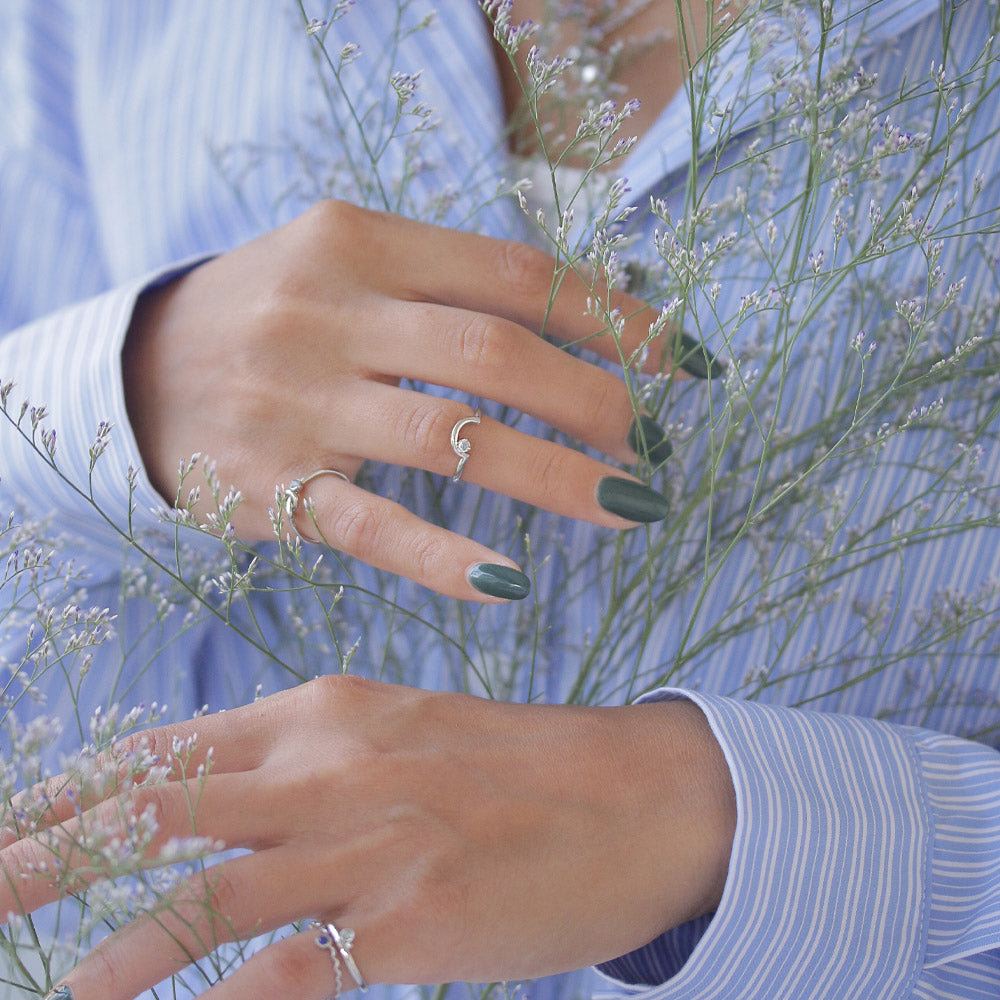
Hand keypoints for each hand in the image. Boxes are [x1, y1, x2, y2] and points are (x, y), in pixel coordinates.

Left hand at [4, 676, 735, 998]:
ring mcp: (366, 843)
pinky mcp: (408, 920)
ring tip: (38, 990)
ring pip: (198, 899)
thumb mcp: (400, 733)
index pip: (167, 753)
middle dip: (45, 855)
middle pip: (157, 813)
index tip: (7, 826)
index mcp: (322, 713)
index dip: (73, 794)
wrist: (636, 790)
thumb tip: (226, 799)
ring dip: (105, 956)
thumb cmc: (518, 765)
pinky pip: (281, 975)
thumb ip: (310, 763)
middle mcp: (329, 766)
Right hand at [123, 201, 701, 600]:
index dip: (610, 315)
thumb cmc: (269, 315)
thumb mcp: (344, 265)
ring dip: (557, 477)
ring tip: (630, 506)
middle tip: (656, 442)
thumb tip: (587, 316)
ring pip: (451, 439)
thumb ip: (444, 282)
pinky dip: (448, 557)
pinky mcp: (274, 487)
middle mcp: (327, 312)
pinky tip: (512, 581)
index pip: (513, 272)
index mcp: (358, 242)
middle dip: (598, 400)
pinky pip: (375, 526)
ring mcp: (297, 402)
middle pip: (494, 352)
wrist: (136, 373)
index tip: (678, 358)